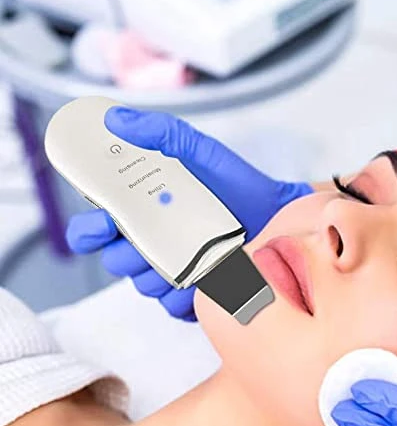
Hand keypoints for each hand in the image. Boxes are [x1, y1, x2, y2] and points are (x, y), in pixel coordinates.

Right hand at [66, 106, 312, 319]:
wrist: (278, 217)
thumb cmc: (240, 185)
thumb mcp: (202, 153)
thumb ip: (162, 133)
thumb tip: (117, 119)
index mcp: (143, 213)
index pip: (95, 228)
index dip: (88, 230)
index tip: (103, 222)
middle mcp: (152, 245)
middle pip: (115, 261)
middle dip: (126, 252)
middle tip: (149, 239)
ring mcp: (172, 274)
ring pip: (142, 285)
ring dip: (157, 271)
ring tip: (190, 252)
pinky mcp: (193, 298)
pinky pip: (173, 306)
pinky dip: (185, 294)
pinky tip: (207, 275)